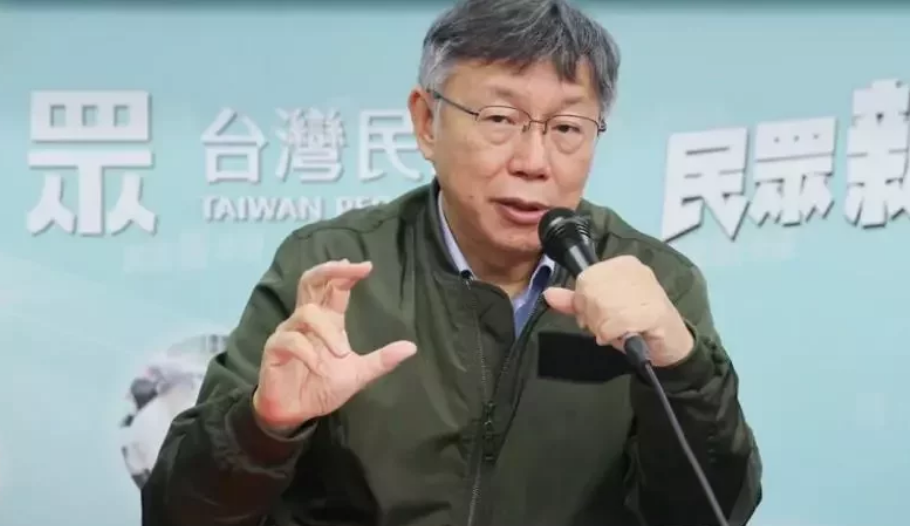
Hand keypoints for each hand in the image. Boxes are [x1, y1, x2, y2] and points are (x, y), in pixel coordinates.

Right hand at [253, 259, 416, 433]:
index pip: (334, 287)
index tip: (367, 267)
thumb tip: (412, 347)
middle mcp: (307, 320)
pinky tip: (319, 367)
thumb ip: (382, 360)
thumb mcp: (358, 374)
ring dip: (327, 331)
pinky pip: (291, 340)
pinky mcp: (275, 349)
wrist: (296, 412)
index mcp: (327, 320)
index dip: (347, 273)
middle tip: (351, 268)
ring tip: (342, 354)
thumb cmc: (323, 387)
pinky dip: (308, 353)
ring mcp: (289, 332)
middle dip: (330, 270)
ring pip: (306, 312)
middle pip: (310, 280)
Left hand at [543, 255, 693, 367]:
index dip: (583, 302)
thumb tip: (548, 293)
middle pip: (590, 292)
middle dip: (592, 317)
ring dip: (603, 328)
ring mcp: (646, 288)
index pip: (585, 278)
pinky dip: (613, 334)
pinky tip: (623, 337)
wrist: (670, 343)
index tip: (594, 317)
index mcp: (621, 264)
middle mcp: (634, 270)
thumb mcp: (601, 310)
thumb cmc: (634, 323)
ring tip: (616, 332)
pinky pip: (615, 322)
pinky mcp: (653, 310)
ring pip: (601, 307)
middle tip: (605, 327)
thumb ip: (575, 302)